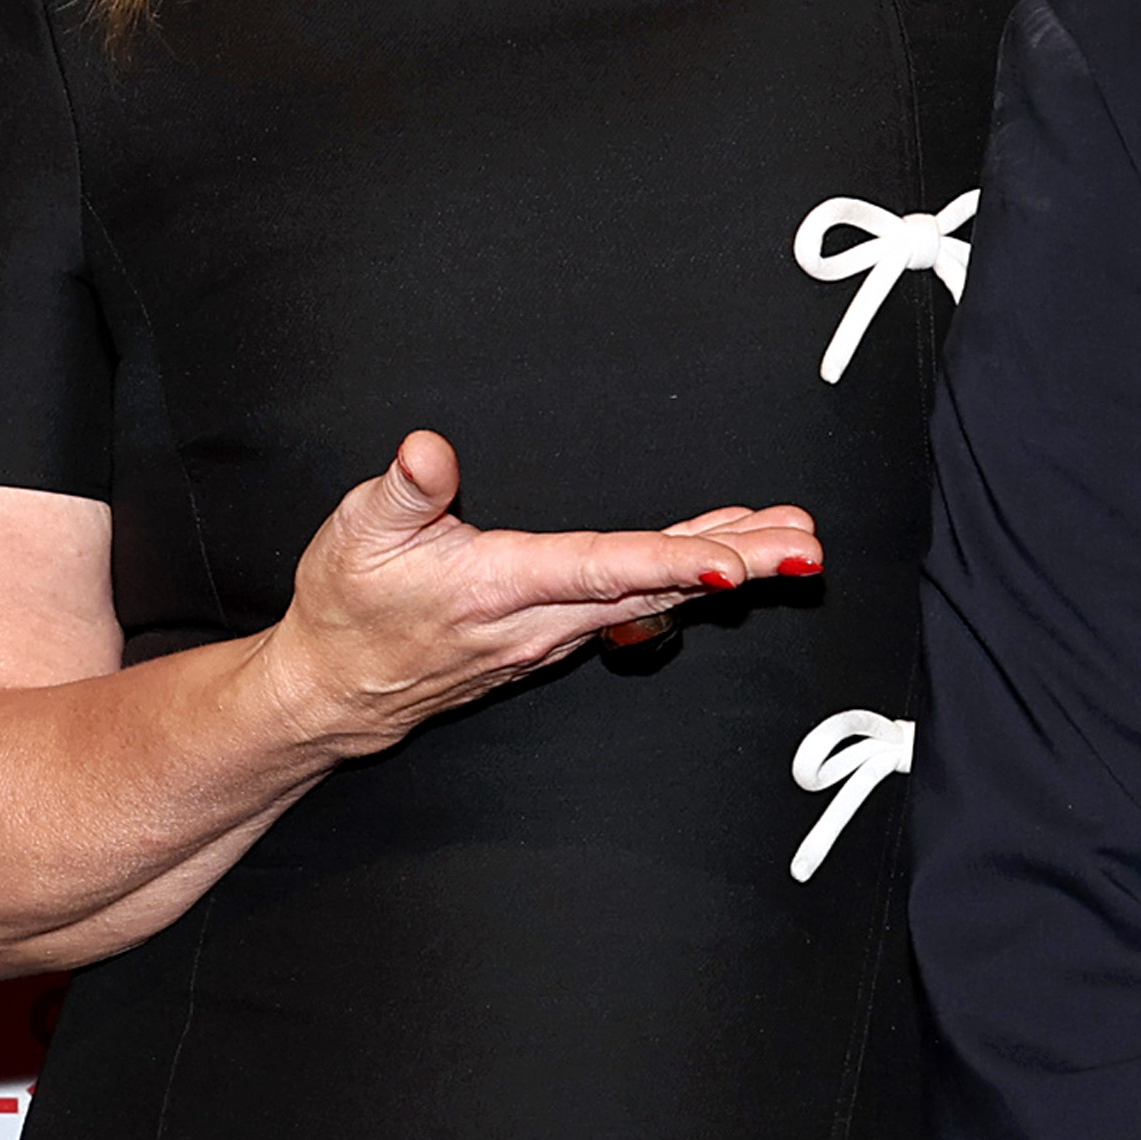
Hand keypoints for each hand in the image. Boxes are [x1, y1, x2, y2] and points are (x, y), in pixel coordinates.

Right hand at [250, 431, 819, 756]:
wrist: (335, 689)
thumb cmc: (347, 606)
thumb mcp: (355, 534)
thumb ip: (402, 490)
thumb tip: (428, 450)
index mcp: (497, 588)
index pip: (600, 569)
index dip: (670, 562)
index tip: (734, 563)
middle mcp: (539, 619)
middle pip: (655, 587)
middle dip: (737, 565)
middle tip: (805, 545)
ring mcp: (554, 633)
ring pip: (656, 597)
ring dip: (727, 568)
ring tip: (793, 541)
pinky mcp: (556, 634)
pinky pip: (639, 604)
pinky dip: (689, 578)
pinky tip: (728, 554)